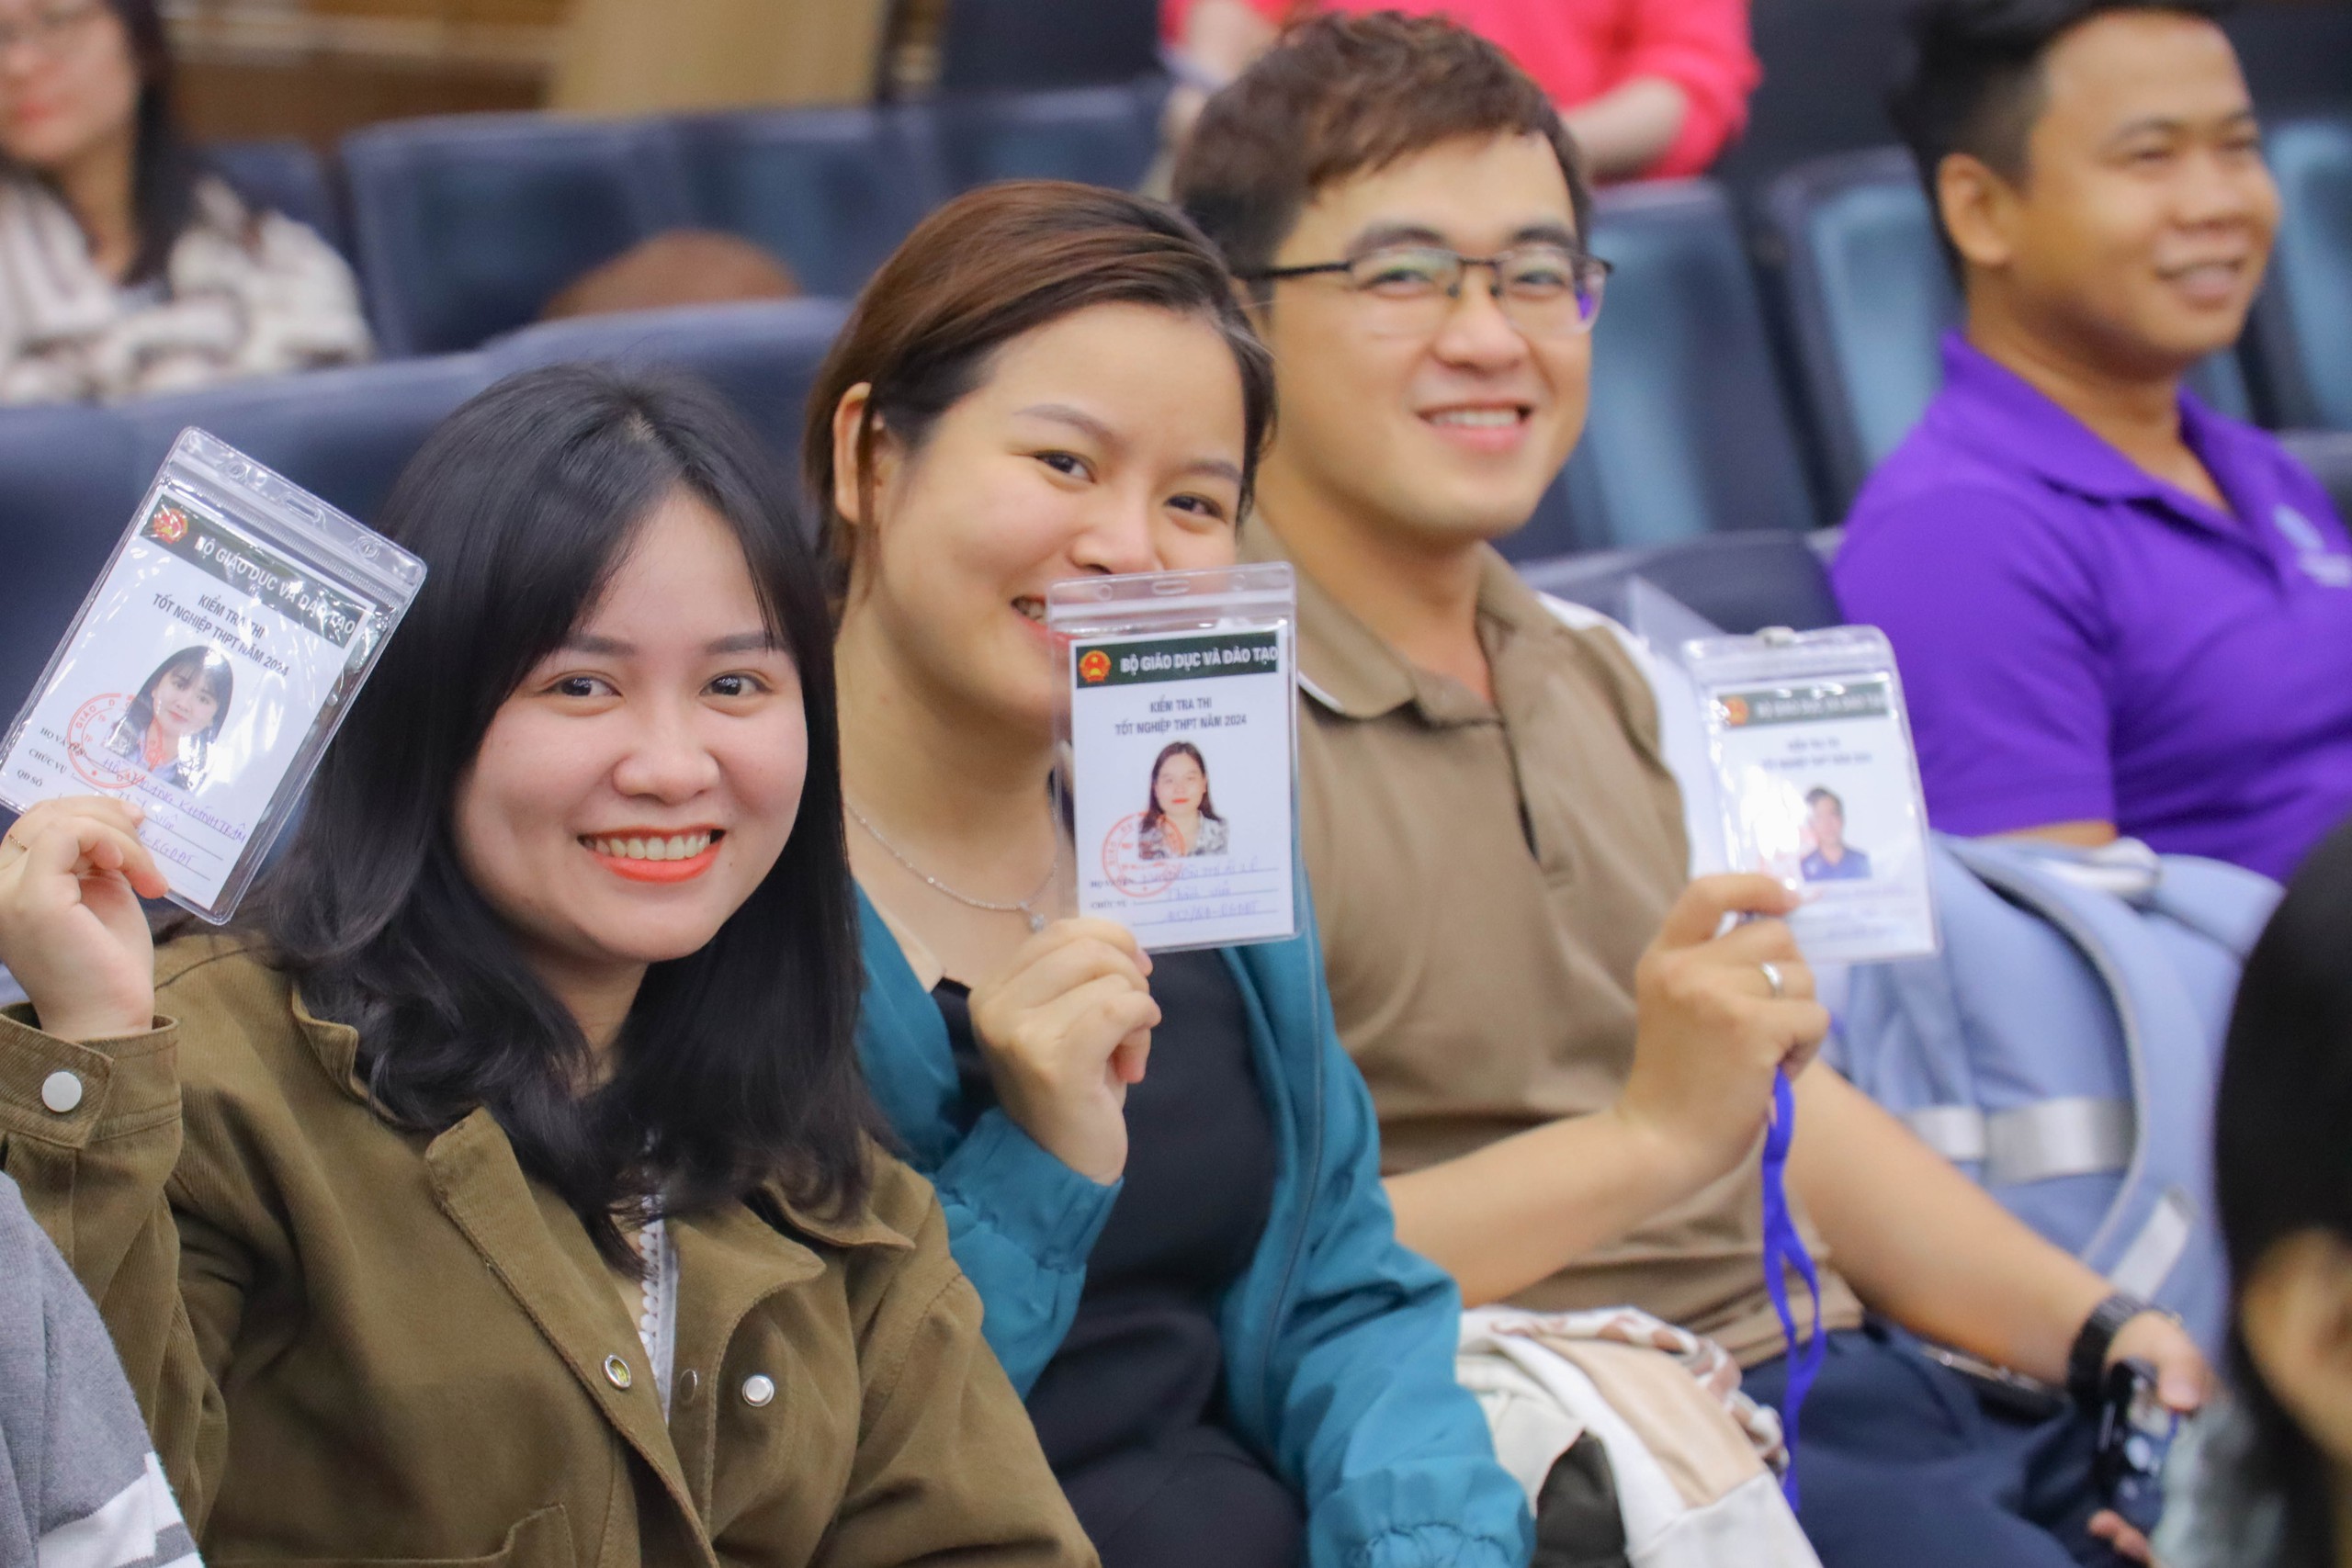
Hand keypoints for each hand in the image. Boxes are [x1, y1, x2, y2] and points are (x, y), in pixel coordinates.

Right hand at [0, 796, 167, 1041]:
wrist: (108, 1017)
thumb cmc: (108, 964)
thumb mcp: (101, 894)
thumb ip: (95, 859)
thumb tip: (118, 815)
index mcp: (13, 884)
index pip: (39, 822)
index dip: (89, 811)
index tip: (135, 823)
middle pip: (45, 813)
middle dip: (104, 813)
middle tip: (145, 835)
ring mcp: (9, 891)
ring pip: (58, 820)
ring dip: (117, 833)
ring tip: (146, 871)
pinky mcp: (33, 898)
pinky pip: (66, 835)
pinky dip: (108, 839)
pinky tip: (129, 868)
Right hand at [967, 919, 1158, 1185]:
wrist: (1057, 1168)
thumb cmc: (1071, 1091)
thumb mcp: (1065, 1018)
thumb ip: (1079, 974)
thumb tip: (1126, 944)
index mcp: (993, 988)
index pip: (1063, 929)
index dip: (1113, 942)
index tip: (1133, 979)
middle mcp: (995, 1005)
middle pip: (1088, 947)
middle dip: (1129, 978)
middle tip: (1132, 1024)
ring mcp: (1018, 1033)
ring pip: (1108, 977)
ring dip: (1137, 1011)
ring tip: (1125, 1053)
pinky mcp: (1052, 1061)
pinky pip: (1118, 1009)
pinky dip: (1142, 1026)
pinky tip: (1132, 1063)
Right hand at [1612, 874, 1831, 1192]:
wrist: (1659, 1141)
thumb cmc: (1678, 1081)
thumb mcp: (1678, 1005)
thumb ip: (1714, 966)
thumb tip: (1784, 929)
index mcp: (1663, 957)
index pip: (1708, 892)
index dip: (1755, 885)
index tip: (1785, 900)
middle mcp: (1685, 967)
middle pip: (1776, 935)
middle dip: (1789, 975)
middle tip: (1769, 1021)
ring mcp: (1717, 994)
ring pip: (1802, 977)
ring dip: (1799, 1017)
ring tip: (1766, 1053)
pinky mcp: (1752, 1027)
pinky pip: (1814, 1016)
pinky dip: (1807, 1047)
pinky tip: (1774, 1070)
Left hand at [2079, 1315, 2205, 1565]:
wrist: (2109, 1344)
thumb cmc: (2151, 1344)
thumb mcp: (2168, 1345)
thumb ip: (2179, 1367)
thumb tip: (2184, 1400)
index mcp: (2226, 1438)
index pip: (2233, 1488)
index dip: (2213, 1517)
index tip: (2180, 1527)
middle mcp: (2206, 1465)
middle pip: (2201, 1517)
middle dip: (2170, 1539)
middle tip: (2133, 1538)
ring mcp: (2173, 1474)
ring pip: (2170, 1523)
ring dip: (2143, 1537)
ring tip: (2110, 1530)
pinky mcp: (2142, 1477)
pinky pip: (2139, 1512)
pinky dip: (2123, 1525)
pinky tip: (2100, 1523)